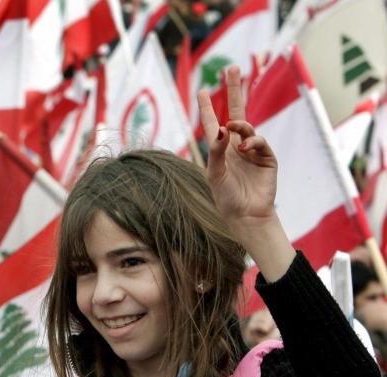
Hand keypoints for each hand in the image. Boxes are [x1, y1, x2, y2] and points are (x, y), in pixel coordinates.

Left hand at [198, 66, 277, 233]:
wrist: (246, 215)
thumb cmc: (226, 196)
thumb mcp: (214, 173)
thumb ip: (216, 150)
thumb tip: (222, 128)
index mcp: (219, 149)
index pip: (213, 123)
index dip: (208, 107)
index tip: (201, 90)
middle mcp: (235, 146)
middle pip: (237, 112)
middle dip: (234, 91)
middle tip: (232, 68)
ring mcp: (252, 151)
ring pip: (248, 126)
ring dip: (241, 125)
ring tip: (233, 128)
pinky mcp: (267, 158)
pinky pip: (260, 142)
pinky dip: (253, 141)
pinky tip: (245, 148)